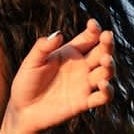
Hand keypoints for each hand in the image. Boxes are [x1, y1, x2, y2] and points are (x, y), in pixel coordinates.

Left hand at [8, 18, 114, 133]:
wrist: (23, 109)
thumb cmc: (26, 82)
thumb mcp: (31, 62)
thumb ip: (43, 48)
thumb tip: (59, 34)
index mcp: (70, 52)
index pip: (88, 38)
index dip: (94, 30)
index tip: (93, 24)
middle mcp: (81, 66)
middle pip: (102, 52)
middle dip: (107, 44)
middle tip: (107, 36)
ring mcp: (85, 84)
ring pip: (106, 72)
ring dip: (110, 66)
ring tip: (105, 60)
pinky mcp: (85, 102)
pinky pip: (103, 97)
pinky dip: (107, 91)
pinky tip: (103, 85)